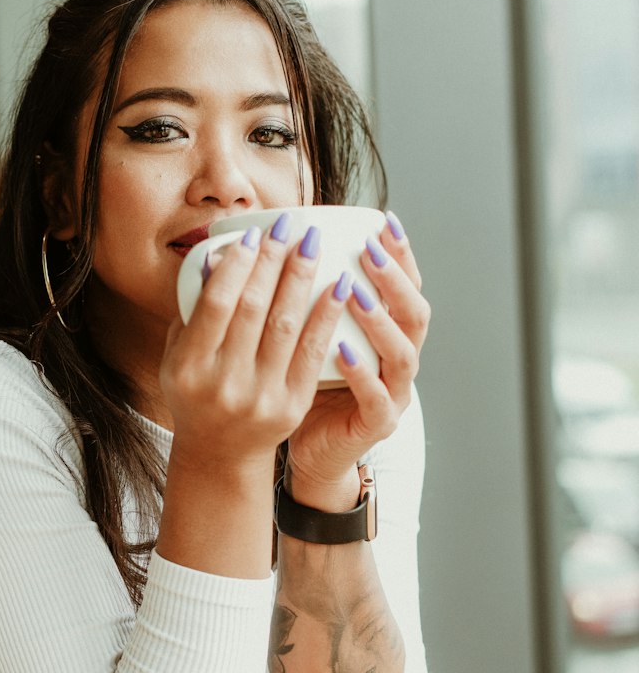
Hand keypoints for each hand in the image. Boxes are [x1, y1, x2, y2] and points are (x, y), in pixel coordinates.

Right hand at [160, 216, 348, 468]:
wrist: (220, 453)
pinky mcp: (292, 405)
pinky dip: (326, 314)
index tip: (254, 234)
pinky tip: (339, 284)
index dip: (237, 265)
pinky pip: (313, 351)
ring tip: (313, 242)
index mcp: (189, 367)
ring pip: (286, 324)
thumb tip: (217, 256)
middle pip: (254, 308)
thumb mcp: (178, 356)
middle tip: (288, 225)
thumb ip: (193, 311)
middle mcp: (224, 383)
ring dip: (302, 277)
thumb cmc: (197, 392)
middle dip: (273, 260)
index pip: (217, 304)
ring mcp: (260, 397)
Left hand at [285, 212, 429, 494]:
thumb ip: (298, 299)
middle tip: (370, 251)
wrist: (311, 452)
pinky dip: (362, 373)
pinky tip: (344, 351)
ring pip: (402, 353)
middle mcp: (398, 360)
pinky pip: (376, 398)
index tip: (384, 221)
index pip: (403, 287)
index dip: (401, 255)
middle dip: (394, 279)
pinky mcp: (378, 425)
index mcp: (385, 334)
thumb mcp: (303, 337)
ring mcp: (394, 394)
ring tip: (354, 292)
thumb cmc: (304, 387)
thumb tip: (258, 247)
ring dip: (379, 319)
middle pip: (414, 313)